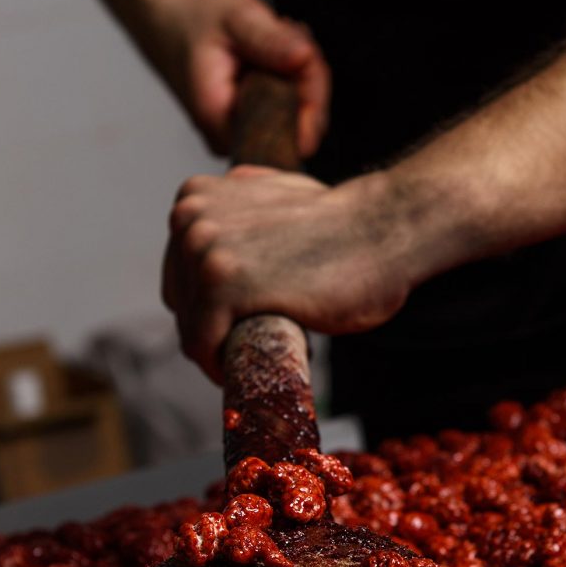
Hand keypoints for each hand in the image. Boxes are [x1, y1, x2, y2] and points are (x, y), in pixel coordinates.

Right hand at [147, 0, 330, 156]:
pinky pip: (287, 114)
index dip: (310, 91)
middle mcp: (228, 141)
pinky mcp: (247, 131)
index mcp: (220, 120)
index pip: (292, 130)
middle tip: (288, 32)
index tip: (303, 48)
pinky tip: (277, 53)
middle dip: (307, 78)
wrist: (169, 26)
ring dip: (300, 75)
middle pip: (300, 126)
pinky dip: (291, 81)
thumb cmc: (198, 21)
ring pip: (298, 119)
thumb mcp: (235, 17)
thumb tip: (304, 58)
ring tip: (281, 35)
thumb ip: (269, 39)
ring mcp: (237, 140)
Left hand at [163, 167, 411, 380]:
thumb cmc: (341, 224)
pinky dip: (221, 368)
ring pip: (191, 329)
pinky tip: (256, 369)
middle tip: (266, 339)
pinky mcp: (222, 285)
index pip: (181, 276)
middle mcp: (190, 216)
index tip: (250, 323)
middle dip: (218, 330)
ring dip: (227, 352)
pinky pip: (202, 345)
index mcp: (194, 197)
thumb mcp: (272, 197)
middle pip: (182, 303)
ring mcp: (203, 249)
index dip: (212, 309)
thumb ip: (238, 210)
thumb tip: (217, 224)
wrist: (384, 230)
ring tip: (273, 349)